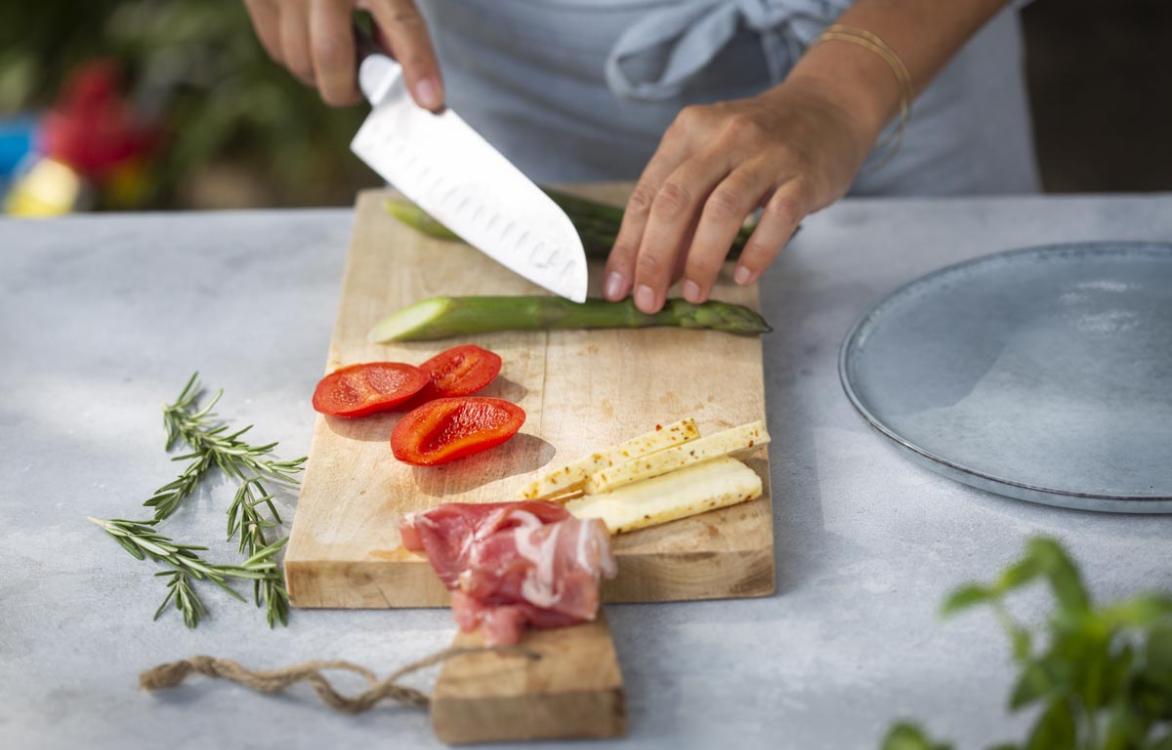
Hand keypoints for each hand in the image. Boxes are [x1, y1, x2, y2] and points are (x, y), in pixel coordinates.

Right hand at [243, 0, 442, 109]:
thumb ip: (395, 14)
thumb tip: (392, 69)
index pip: (400, 20)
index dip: (417, 64)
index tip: (430, 101)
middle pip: (329, 56)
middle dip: (347, 87)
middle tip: (361, 84)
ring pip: (298, 60)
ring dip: (321, 73)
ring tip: (337, 46)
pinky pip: (276, 47)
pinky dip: (298, 56)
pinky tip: (311, 32)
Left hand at [603, 79, 872, 311]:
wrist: (829, 106)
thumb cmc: (758, 144)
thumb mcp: (712, 161)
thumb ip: (685, 211)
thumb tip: (658, 272)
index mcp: (688, 132)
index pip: (647, 194)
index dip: (628, 245)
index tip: (617, 288)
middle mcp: (723, 136)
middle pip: (676, 200)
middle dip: (655, 257)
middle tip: (648, 300)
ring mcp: (766, 154)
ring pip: (723, 209)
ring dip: (702, 259)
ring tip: (693, 296)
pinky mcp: (803, 174)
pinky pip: (778, 217)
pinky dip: (757, 251)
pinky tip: (743, 278)